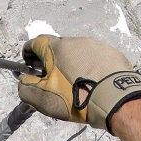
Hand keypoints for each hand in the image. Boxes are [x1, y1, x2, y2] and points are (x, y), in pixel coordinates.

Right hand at [17, 35, 140, 132]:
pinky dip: (92, 68)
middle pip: (58, 48)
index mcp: (58, 47)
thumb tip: (24, 80)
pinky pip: (96, 59)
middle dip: (52, 62)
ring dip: (73, 65)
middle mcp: (77, 41)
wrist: (116, 99)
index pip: (36, 42)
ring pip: (78, 53)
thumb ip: (26, 87)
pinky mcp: (113, 54)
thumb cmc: (76, 97)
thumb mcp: (43, 98)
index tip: (29, 67)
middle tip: (54, 81)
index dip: (29, 54)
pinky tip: (95, 83)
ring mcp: (97, 45)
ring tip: (78, 84)